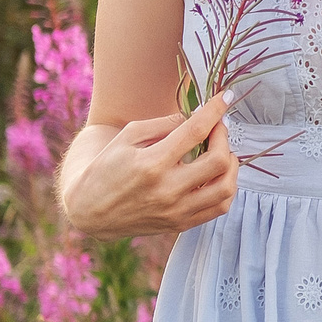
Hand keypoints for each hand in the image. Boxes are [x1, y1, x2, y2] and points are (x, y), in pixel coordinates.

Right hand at [59, 93, 238, 239]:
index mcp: (151, 163)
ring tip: (221, 153)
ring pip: (226, 187)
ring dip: (232, 165)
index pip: (195, 131)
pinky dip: (226, 187)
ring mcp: (176, 210)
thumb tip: (196, 116)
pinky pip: (219, 207)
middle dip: (224, 136)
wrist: (90, 211)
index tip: (226, 97)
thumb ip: (162, 124)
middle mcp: (167, 189)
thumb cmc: (106, 167)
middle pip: (219, 160)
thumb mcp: (126, 137)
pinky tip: (217, 176)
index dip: (215, 110)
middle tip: (218, 128)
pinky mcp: (180, 224)